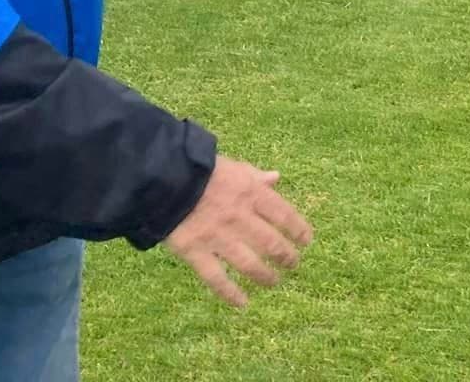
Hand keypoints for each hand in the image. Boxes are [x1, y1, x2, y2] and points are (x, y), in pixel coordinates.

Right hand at [162, 156, 313, 308]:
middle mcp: (239, 217)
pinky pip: (216, 278)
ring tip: (274, 282)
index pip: (284, 214)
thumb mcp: (232, 166)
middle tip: (293, 265)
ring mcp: (217, 237)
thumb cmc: (199, 169)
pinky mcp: (195, 252)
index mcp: (250, 192)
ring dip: (266, 276)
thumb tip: (276, 177)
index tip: (307, 241)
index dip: (299, 229)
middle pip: (271, 243)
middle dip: (286, 257)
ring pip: (249, 264)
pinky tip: (242, 303)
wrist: (162, 177)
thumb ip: (254, 175)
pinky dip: (231, 293)